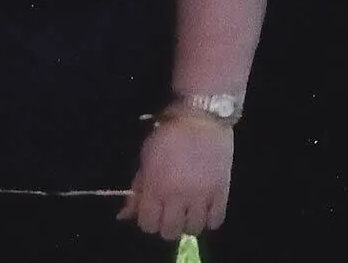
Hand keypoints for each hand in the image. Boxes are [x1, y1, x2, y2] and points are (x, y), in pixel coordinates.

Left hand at [119, 113, 233, 239]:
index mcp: (155, 187)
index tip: (152, 212)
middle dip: (167, 226)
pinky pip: (217, 219)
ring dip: (189, 224)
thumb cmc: (169, 134)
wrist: (202, 116)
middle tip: (171, 213)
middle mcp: (178, 196)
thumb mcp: (146, 158)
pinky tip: (206, 209)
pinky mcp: (222, 189)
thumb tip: (124, 215)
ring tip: (190, 212)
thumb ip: (138, 188)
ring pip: (194, 229)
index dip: (148, 221)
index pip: (148, 224)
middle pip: (170, 231)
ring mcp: (202, 194)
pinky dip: (210, 219)